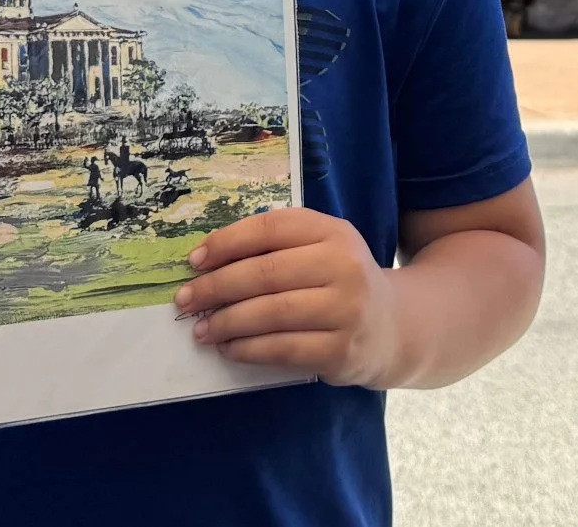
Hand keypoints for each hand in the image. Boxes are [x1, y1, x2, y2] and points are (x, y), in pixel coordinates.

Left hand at [176, 208, 398, 387]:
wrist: (392, 327)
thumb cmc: (340, 282)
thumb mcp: (322, 249)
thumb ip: (277, 246)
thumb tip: (208, 259)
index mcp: (334, 232)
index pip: (272, 227)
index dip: (228, 242)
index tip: (194, 260)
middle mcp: (343, 265)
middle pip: (266, 272)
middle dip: (216, 287)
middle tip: (186, 300)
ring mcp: (346, 309)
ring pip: (271, 313)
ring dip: (226, 322)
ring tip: (201, 329)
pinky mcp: (340, 350)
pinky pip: (282, 349)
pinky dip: (248, 349)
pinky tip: (229, 348)